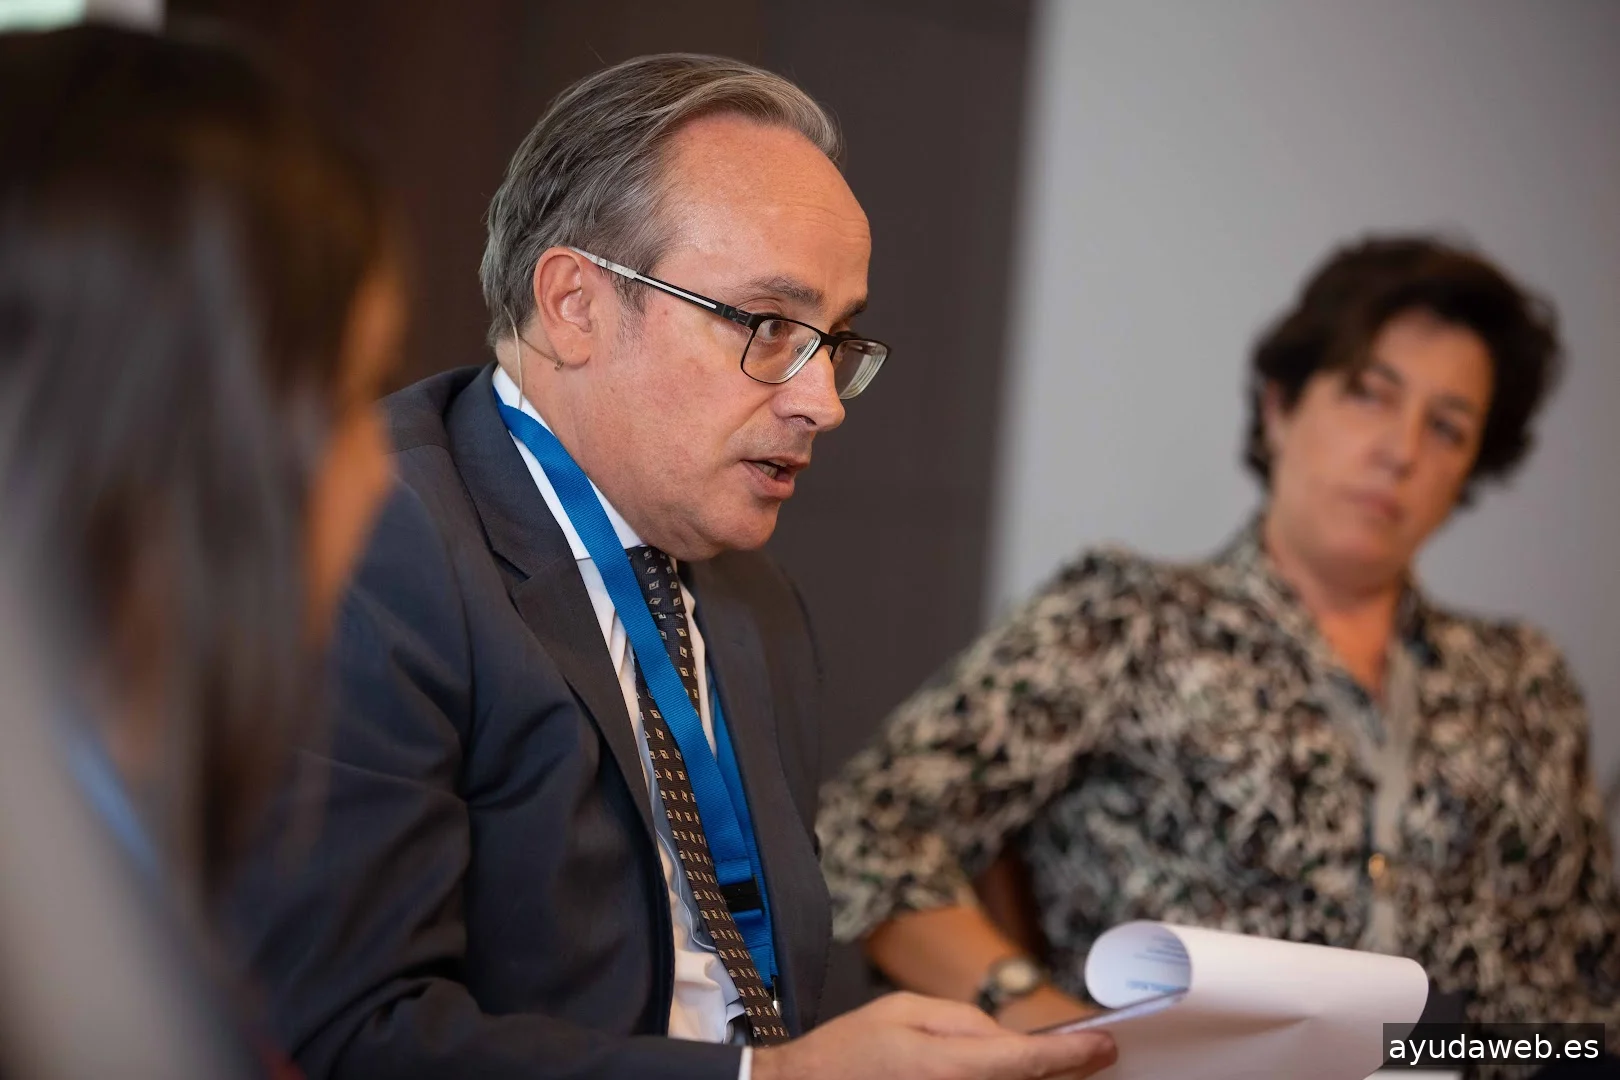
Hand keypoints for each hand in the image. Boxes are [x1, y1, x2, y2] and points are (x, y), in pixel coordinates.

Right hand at [751, 992, 1116, 1079]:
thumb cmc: (850, 1051)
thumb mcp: (904, 1009)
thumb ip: (963, 1020)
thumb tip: (1007, 1038)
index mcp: (949, 1066)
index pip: (1029, 1060)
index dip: (1074, 1054)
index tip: (1106, 1044)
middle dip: (1063, 1071)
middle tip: (1094, 1054)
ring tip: (1055, 1065)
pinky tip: (1008, 1073)